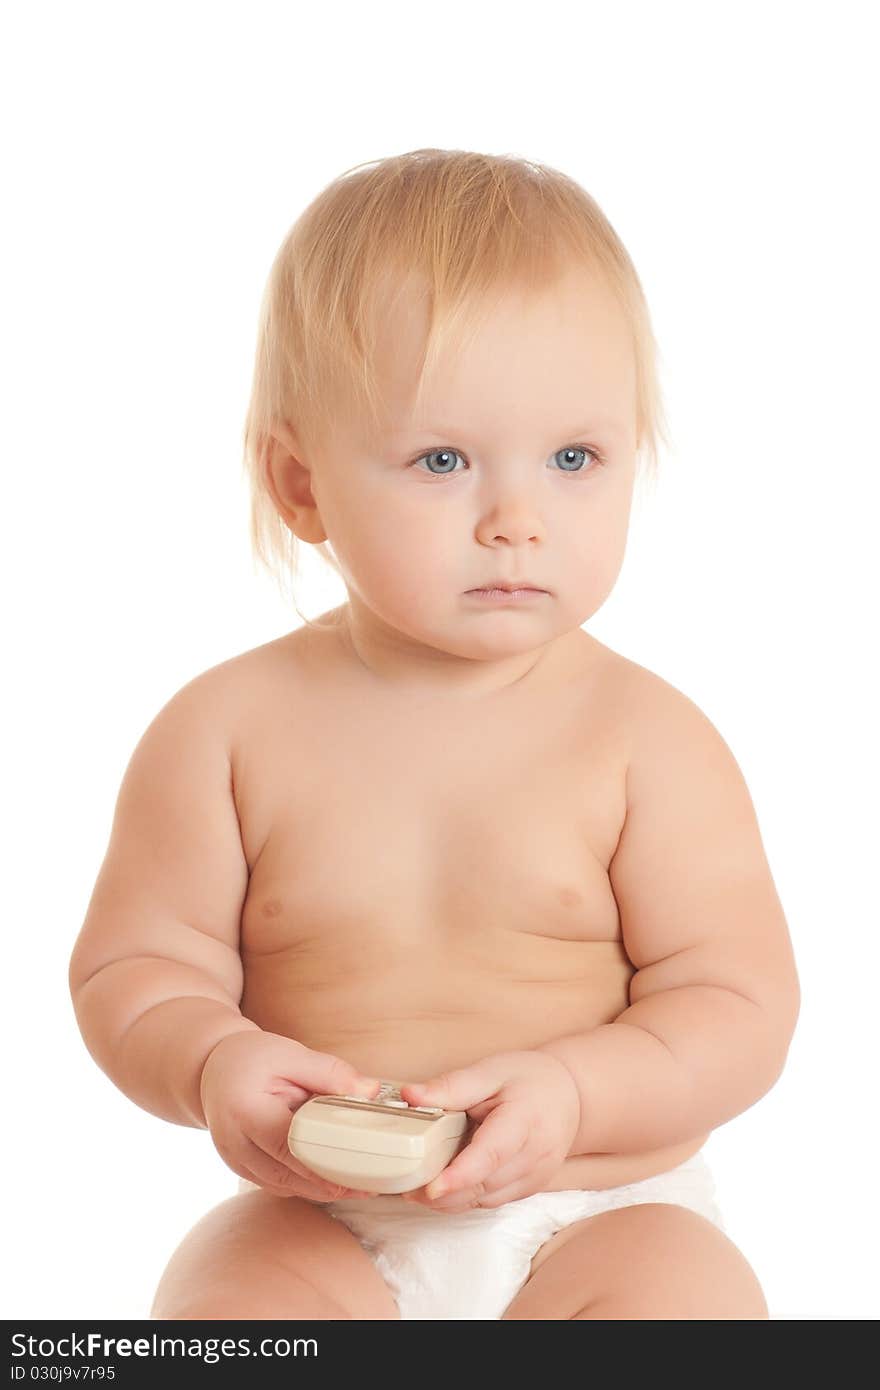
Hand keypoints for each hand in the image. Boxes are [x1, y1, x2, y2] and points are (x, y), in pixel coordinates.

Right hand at [199, 1030, 382, 1201]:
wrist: (213, 1068)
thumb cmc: (253, 1057)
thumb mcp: (291, 1053)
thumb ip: (330, 1072)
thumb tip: (370, 1091)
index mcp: (245, 1111)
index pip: (287, 1144)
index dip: (321, 1163)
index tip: (355, 1175)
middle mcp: (233, 1142)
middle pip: (286, 1174)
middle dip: (329, 1184)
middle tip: (370, 1186)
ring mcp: (234, 1160)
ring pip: (282, 1186)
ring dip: (319, 1190)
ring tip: (359, 1186)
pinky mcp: (241, 1168)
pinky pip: (277, 1184)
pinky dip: (304, 1185)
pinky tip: (333, 1181)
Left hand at [397, 1050, 580, 1211]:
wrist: (569, 1095)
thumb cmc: (527, 1078)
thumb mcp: (490, 1071)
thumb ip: (451, 1086)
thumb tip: (410, 1095)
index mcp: (525, 1118)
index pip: (492, 1153)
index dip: (461, 1174)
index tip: (431, 1187)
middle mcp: (536, 1153)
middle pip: (486, 1183)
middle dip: (445, 1193)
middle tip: (406, 1189)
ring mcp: (537, 1175)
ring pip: (488, 1199)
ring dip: (452, 1201)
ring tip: (417, 1192)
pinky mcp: (532, 1187)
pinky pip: (494, 1201)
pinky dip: (468, 1199)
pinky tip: (445, 1189)